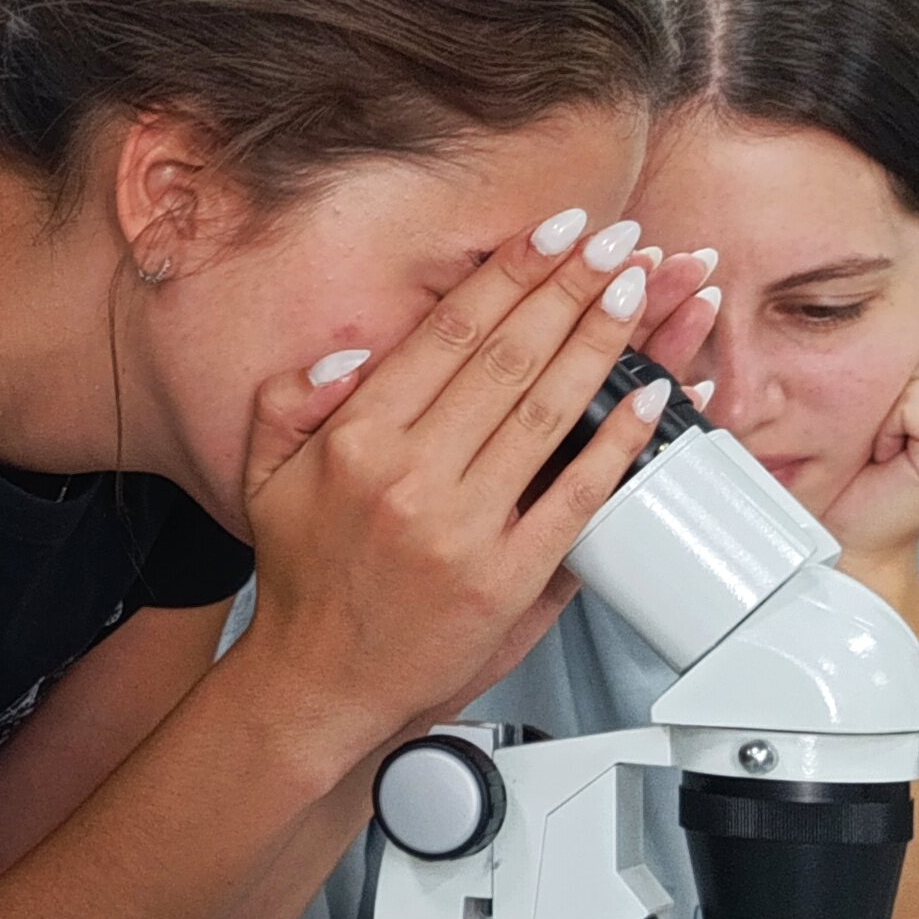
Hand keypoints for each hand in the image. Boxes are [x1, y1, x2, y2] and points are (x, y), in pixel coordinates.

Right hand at [237, 208, 681, 778]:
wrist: (319, 685)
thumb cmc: (305, 581)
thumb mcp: (265, 476)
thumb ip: (294, 400)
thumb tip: (355, 354)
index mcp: (356, 442)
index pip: (445, 336)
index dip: (508, 275)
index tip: (554, 233)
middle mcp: (409, 478)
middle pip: (507, 359)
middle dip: (570, 288)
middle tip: (618, 243)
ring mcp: (462, 530)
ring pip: (546, 413)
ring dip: (601, 344)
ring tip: (643, 291)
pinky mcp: (506, 579)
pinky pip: (575, 497)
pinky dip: (618, 442)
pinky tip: (653, 396)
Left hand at [823, 301, 918, 577]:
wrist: (854, 529)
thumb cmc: (871, 455)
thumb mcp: (908, 376)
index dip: (918, 348)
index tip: (910, 399)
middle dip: (902, 373)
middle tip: (898, 424)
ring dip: (891, 399)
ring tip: (894, 438)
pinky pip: (915, 397)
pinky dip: (887, 421)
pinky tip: (891, 452)